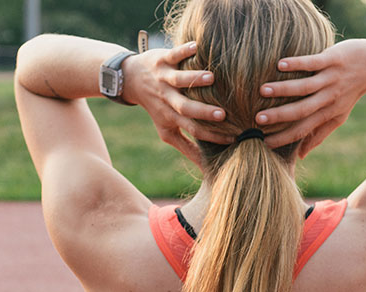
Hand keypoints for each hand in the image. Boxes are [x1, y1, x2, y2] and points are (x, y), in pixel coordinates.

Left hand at [123, 41, 231, 164]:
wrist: (131, 79)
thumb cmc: (156, 107)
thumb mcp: (167, 130)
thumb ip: (187, 148)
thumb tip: (208, 169)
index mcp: (172, 117)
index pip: (194, 130)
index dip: (212, 136)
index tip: (235, 137)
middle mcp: (168, 99)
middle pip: (184, 108)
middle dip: (202, 112)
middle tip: (223, 115)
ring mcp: (165, 78)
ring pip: (179, 80)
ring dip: (194, 80)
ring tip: (212, 78)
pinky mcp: (162, 59)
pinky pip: (173, 55)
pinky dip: (183, 51)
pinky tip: (197, 48)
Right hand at [257, 39, 365, 157]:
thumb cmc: (351, 92)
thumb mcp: (338, 116)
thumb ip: (319, 134)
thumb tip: (301, 155)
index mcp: (328, 113)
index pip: (303, 129)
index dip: (284, 137)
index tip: (263, 142)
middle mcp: (329, 98)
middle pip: (302, 110)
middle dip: (279, 115)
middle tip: (258, 119)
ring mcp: (331, 78)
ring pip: (305, 86)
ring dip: (284, 89)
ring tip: (262, 90)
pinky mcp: (333, 59)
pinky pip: (313, 62)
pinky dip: (297, 64)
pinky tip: (279, 65)